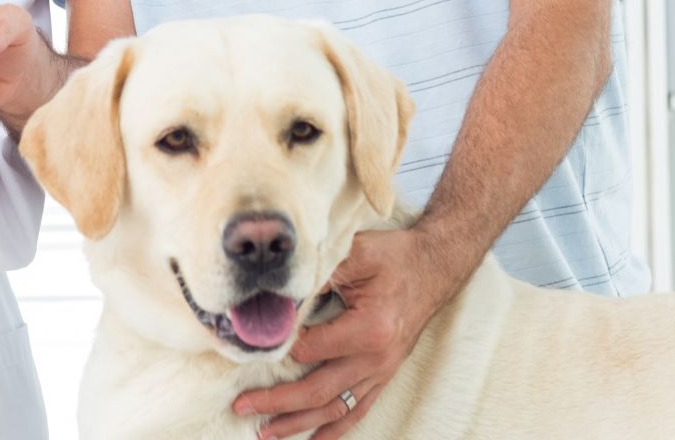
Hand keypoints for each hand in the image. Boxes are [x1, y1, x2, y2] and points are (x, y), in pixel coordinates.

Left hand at [233, 229, 450, 438]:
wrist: (432, 268)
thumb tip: (284, 292)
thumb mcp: (357, 252)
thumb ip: (321, 272)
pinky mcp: (383, 376)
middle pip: (318, 391)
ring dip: (298, 423)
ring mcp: (380, 373)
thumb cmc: (394, 257)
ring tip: (265, 433)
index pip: (310, 350)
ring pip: (334, 409)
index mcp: (368, 330)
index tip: (252, 347)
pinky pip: (357, 410)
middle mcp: (375, 360)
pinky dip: (334, 429)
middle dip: (277, 402)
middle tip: (242, 405)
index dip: (279, 349)